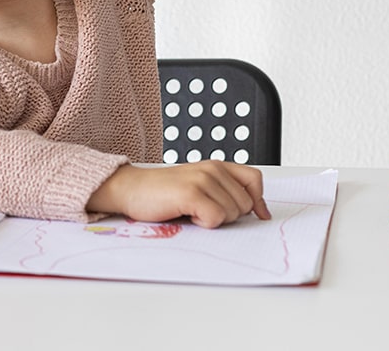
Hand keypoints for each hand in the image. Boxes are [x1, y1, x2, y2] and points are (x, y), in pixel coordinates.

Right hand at [86, 160, 270, 227]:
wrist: (131, 189)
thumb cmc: (162, 192)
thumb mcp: (199, 186)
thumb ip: (224, 191)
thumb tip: (255, 211)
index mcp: (216, 165)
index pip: (254, 180)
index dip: (257, 201)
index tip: (257, 215)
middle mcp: (212, 169)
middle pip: (245, 204)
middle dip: (229, 215)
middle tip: (203, 211)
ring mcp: (202, 179)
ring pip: (232, 213)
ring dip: (214, 220)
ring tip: (192, 212)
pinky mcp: (191, 193)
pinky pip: (216, 218)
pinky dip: (203, 224)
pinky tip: (188, 215)